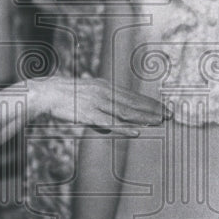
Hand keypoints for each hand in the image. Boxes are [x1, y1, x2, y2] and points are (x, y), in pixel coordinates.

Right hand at [29, 75, 167, 135]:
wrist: (46, 92)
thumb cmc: (65, 96)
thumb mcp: (86, 96)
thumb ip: (101, 108)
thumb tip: (111, 122)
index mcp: (105, 87)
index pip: (133, 96)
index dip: (150, 103)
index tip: (164, 108)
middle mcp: (105, 93)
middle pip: (134, 103)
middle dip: (154, 109)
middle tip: (172, 114)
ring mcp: (98, 103)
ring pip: (126, 112)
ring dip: (144, 118)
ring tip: (160, 122)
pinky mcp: (89, 114)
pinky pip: (109, 122)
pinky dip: (124, 127)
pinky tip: (136, 131)